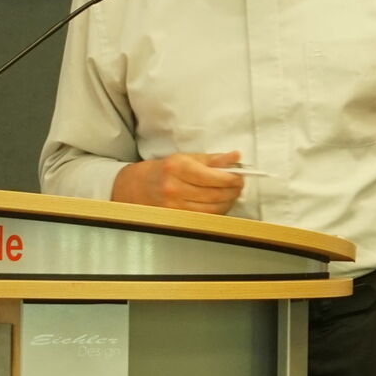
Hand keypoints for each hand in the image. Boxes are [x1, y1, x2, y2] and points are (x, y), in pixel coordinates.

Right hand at [111, 151, 244, 213]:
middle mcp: (174, 187)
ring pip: (212, 209)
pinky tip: (220, 204)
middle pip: (214, 194)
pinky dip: (217, 211)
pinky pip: (204, 217)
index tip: (240, 176)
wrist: (135, 188)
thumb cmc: (164, 170)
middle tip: (240, 185)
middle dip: (232, 190)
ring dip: (228, 202)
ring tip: (232, 194)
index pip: (210, 176)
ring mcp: (174, 206)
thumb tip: (236, 157)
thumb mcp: (185, 158)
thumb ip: (212, 159)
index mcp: (177, 167)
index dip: (230, 178)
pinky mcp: (176, 218)